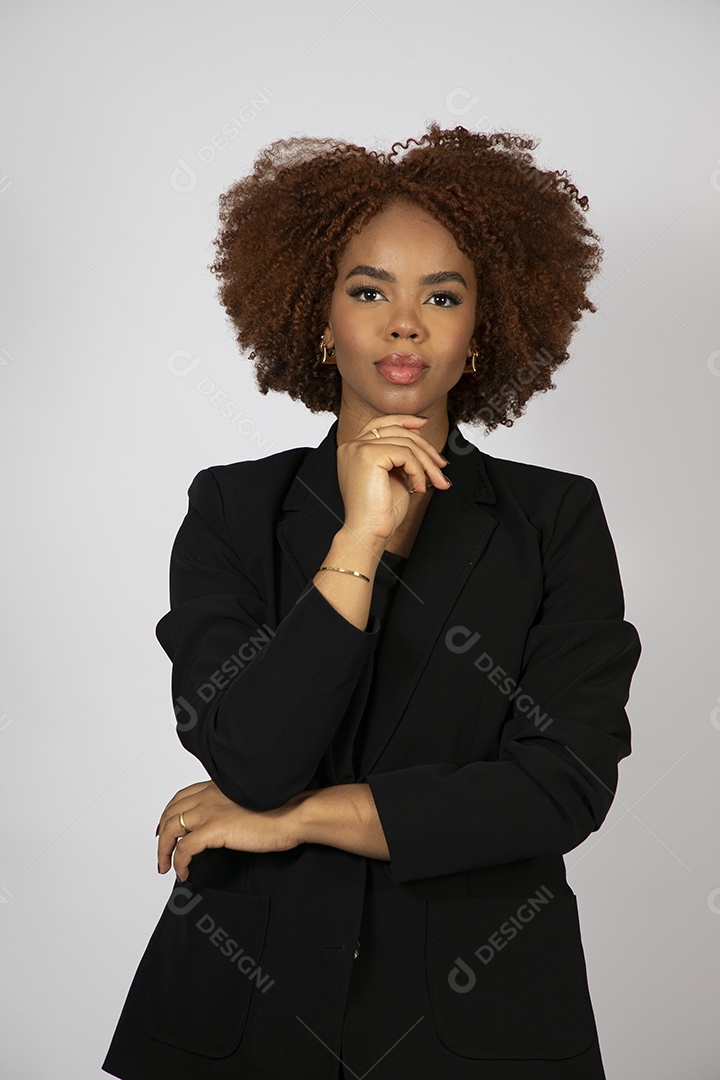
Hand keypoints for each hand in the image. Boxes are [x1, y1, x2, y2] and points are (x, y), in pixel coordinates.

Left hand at [156, 780, 300, 881]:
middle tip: (162, 850)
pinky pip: (184, 849)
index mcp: (216, 786)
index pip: (181, 797)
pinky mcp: (214, 830)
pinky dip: (179, 863)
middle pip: (171, 813)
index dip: (169, 813)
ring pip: (171, 830)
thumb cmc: (279, 808)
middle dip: (162, 835)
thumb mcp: (248, 799)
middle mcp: (208, 796)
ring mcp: (209, 812)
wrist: (292, 813)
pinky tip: (184, 872)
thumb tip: (224, 822)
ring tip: (166, 866)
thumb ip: (230, 805)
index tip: (165, 827)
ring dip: (164, 851)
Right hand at [336, 413, 450, 542]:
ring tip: (436, 482)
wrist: (369, 533)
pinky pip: (404, 454)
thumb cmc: (380, 511)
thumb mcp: (393, 475)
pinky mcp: (367, 455)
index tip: (424, 424)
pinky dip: (418, 470)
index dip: (403, 420)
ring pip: (405, 443)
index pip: (380, 423)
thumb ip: (400, 454)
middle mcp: (351, 446)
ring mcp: (358, 449)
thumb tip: (417, 433)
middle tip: (441, 466)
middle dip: (425, 447)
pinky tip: (419, 488)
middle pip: (397, 431)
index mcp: (353, 449)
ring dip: (426, 463)